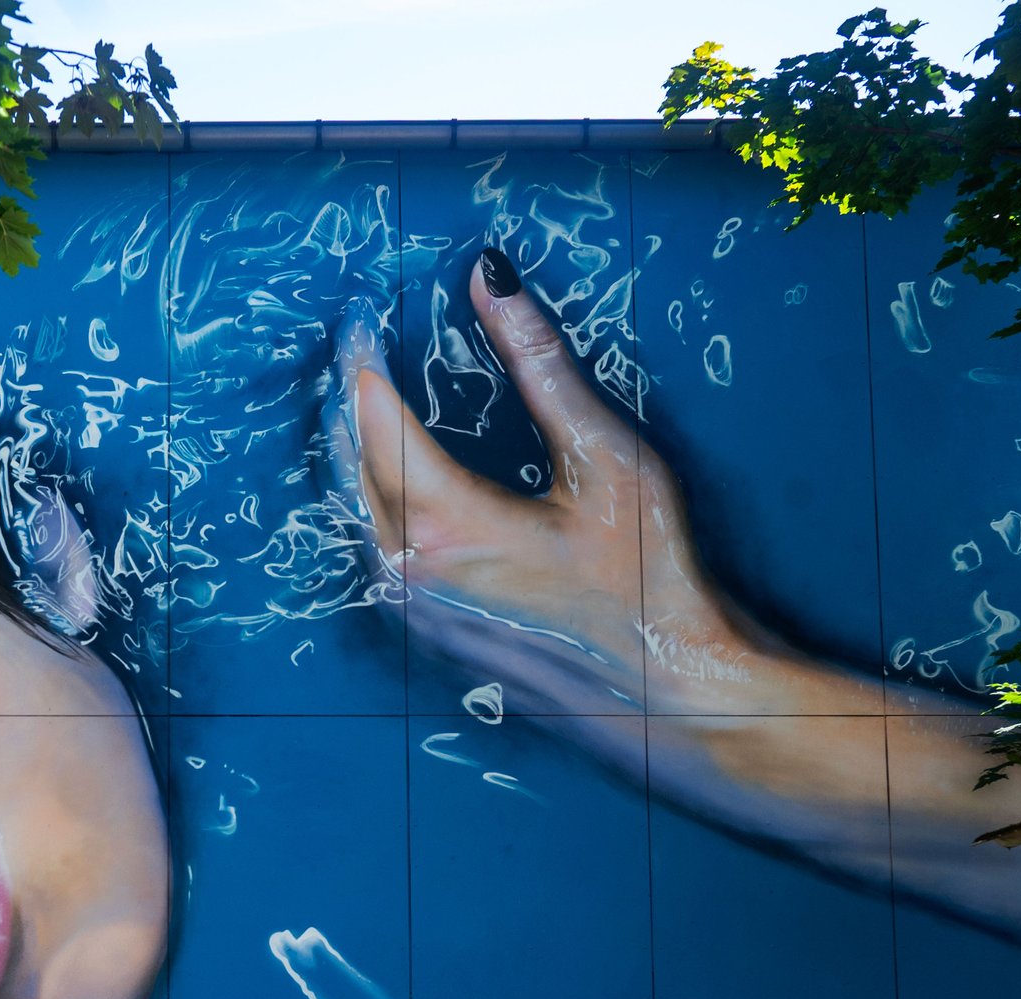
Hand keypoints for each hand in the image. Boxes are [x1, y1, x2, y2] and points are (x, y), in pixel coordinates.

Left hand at [339, 252, 760, 712]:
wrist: (669, 695)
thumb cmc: (650, 582)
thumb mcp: (606, 458)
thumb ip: (540, 364)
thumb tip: (491, 280)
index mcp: (444, 526)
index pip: (374, 416)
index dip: (365, 358)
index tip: (365, 313)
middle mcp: (406, 572)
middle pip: (351, 462)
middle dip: (351, 398)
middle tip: (362, 343)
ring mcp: (408, 610)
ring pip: (357, 508)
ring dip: (358, 448)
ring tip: (373, 394)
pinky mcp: (423, 631)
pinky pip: (377, 546)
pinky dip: (378, 496)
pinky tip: (400, 471)